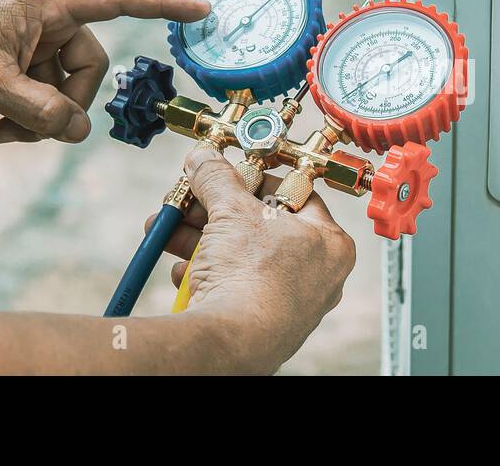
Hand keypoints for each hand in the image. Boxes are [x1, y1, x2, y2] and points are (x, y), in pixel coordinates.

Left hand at [0, 0, 209, 142]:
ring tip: (3, 132)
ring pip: (63, 78)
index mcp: (48, 2)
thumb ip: (41, 111)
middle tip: (28, 133)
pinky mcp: (14, 40)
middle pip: (87, 64)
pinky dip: (27, 103)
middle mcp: (45, 8)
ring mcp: (29, 25)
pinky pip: (41, 77)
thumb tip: (79, 131)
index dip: (164, 7)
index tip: (203, 9)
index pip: (118, 1)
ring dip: (41, 111)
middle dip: (64, 104)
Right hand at [147, 145, 356, 373]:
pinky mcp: (262, 323)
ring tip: (169, 229)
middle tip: (191, 199)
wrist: (232, 341)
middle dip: (216, 211)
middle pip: (261, 226)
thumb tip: (204, 159)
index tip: (230, 173)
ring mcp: (290, 302)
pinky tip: (181, 271)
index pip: (296, 194)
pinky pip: (234, 287)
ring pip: (242, 257)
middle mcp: (318, 275)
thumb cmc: (253, 278)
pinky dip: (206, 275)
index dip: (257, 178)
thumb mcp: (231, 210)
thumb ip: (217, 178)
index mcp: (329, 243)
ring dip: (201, 240)